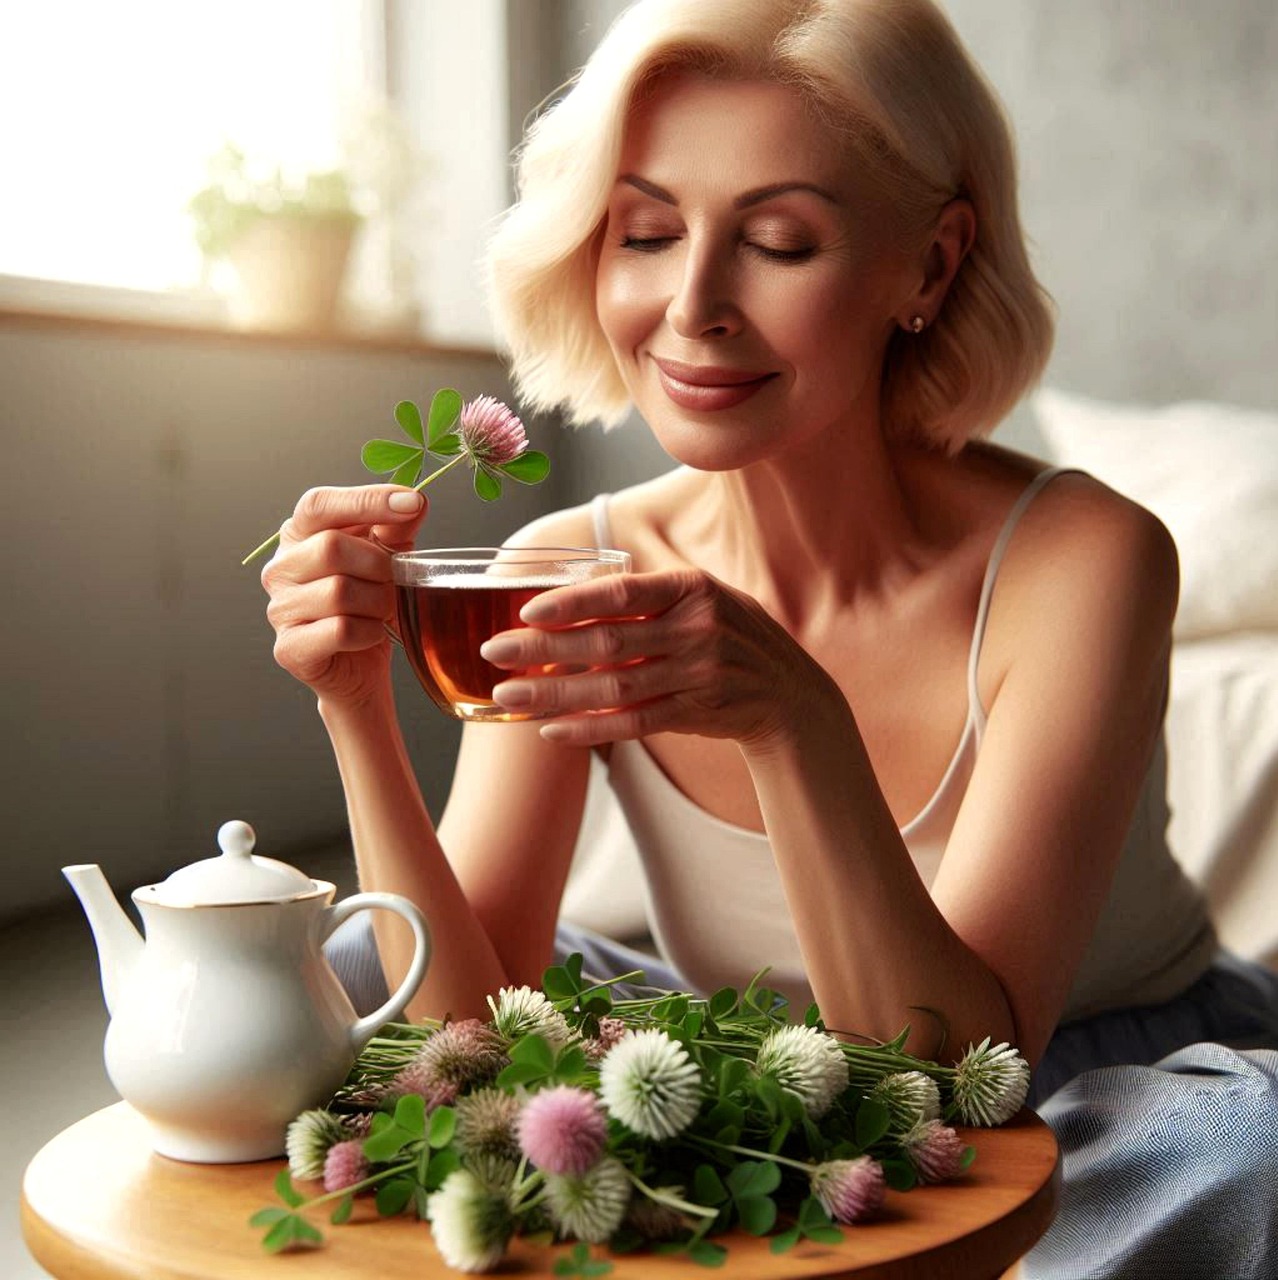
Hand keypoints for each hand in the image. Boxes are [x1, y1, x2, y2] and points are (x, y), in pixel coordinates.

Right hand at [261, 485, 425, 703]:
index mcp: (299, 535)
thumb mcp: (389, 554)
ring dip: (377, 603)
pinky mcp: (290, 648)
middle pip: (331, 548)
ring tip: (382, 612)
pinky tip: (370, 634)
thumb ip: (397, 524)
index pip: (318, 505)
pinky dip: (369, 632)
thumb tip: (414, 500)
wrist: (362, 666)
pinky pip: (340, 630)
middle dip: (378, 567)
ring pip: (338, 592)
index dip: (365, 501)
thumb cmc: (370, 604)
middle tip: (392, 583)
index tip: (411, 503)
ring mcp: (279, 609)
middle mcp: (280, 568)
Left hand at [480, 569, 831, 747]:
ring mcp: (698, 675)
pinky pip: (633, 724)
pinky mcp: (696, 714)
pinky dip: (591, 729)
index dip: (572, 602)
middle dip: (545, 648)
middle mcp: (698, 629)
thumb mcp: (706, 598)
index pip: (623, 592)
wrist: (790, 694)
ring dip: (555, 694)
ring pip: (614, 689)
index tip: (526, 610)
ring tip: (508, 695)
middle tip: (496, 652)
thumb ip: (651, 596)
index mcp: (694, 589)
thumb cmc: (733, 635)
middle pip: (608, 642)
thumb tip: (573, 595)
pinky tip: (552, 730)